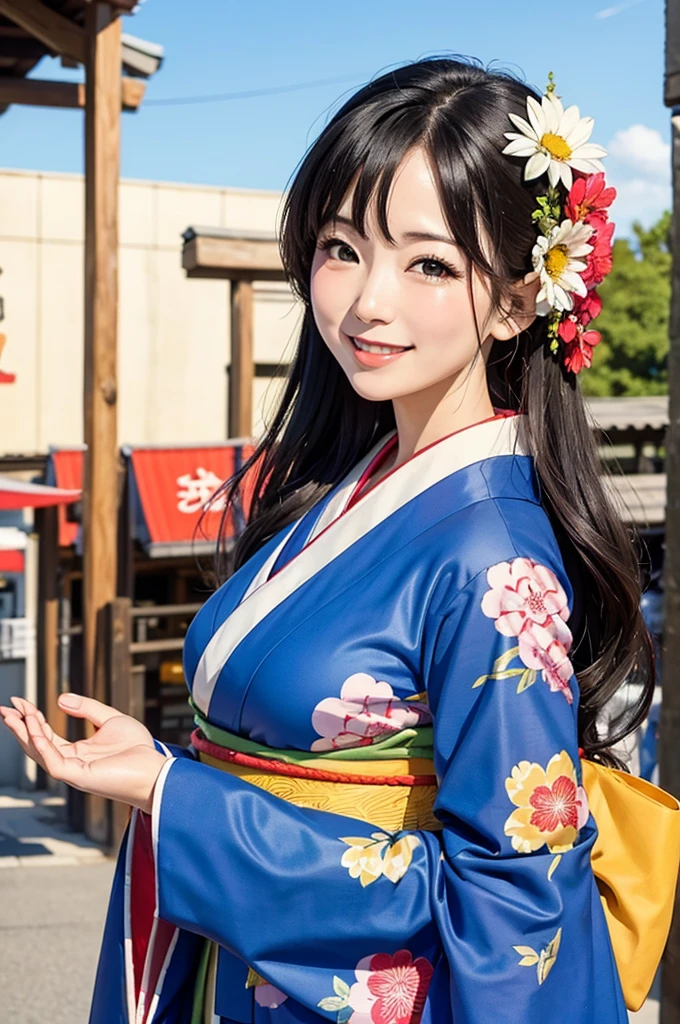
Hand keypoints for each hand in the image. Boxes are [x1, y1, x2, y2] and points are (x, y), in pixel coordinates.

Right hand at [0, 694, 167, 813]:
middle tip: (5, 709)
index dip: (31, 719)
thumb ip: (87, 709)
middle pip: (37, 745)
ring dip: (27, 734)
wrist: (155, 768)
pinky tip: (35, 731)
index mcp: (77, 752)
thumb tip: (60, 699)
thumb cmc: (137, 749)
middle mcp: (71, 763)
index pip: (46, 735)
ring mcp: (74, 772)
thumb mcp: (111, 720)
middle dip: (20, 727)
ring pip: (41, 754)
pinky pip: (54, 764)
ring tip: (16, 716)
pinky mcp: (80, 777)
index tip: (19, 701)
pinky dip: (43, 748)